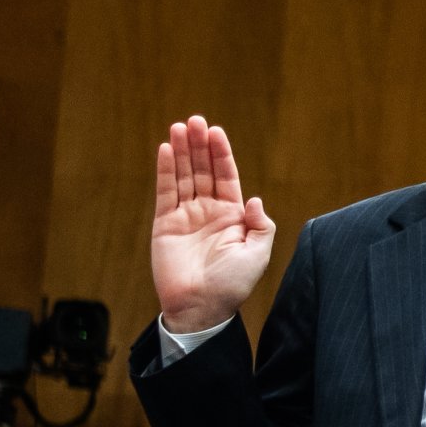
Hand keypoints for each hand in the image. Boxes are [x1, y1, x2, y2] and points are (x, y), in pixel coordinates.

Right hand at [152, 116, 278, 330]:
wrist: (202, 306)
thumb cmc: (232, 284)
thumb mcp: (257, 254)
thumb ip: (260, 226)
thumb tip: (255, 200)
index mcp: (232, 216)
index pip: (226, 177)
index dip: (221, 154)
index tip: (216, 132)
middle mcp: (209, 211)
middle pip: (203, 170)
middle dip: (200, 145)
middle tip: (195, 120)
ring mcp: (186, 215)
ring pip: (184, 176)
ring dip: (182, 151)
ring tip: (180, 127)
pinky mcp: (165, 223)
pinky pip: (166, 191)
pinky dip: (166, 170)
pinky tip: (167, 150)